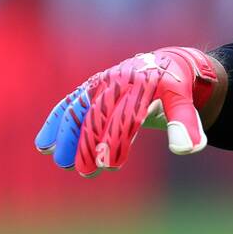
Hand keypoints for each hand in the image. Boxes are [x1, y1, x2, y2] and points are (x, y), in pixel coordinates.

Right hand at [34, 46, 218, 176]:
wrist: (166, 62)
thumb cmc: (176, 87)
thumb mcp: (186, 101)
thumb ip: (187, 123)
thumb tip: (188, 149)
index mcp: (143, 84)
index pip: (126, 115)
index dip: (116, 139)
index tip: (109, 164)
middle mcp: (118, 81)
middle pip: (99, 114)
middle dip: (89, 142)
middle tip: (85, 171)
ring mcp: (102, 83)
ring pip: (79, 108)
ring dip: (68, 135)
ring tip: (62, 162)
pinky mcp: (91, 87)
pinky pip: (70, 103)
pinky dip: (56, 122)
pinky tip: (44, 146)